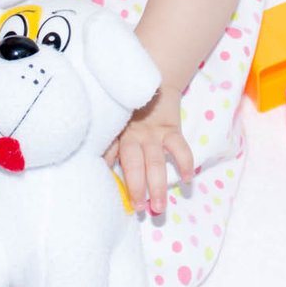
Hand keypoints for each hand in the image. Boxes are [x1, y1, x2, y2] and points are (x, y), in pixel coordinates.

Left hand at [107, 86, 193, 215]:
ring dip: (158, 184)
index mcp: (116, 134)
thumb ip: (108, 142)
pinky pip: (179, 147)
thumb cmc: (130, 108)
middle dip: (136, 187)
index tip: (103, 191)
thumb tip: (98, 166)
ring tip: (159, 206)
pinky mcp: (170, 128)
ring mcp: (153, 132)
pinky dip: (185, 162)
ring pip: (155, 161)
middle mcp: (133, 135)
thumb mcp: (115, 121)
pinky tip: (188, 178)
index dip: (105, 170)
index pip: (109, 154)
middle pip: (134, 163)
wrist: (155, 79)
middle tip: (138, 208)